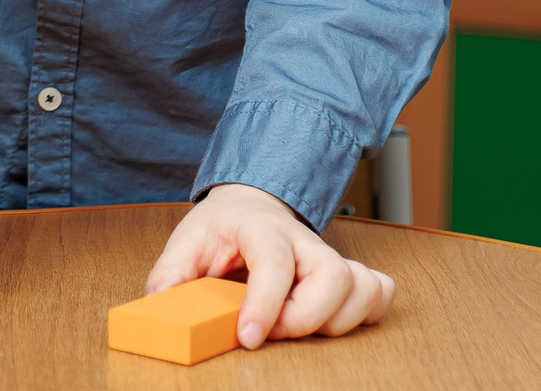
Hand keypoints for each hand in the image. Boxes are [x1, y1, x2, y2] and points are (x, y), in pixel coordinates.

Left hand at [148, 182, 394, 348]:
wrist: (248, 204)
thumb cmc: (219, 229)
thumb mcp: (185, 244)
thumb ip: (170, 277)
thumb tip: (159, 311)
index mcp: (259, 226)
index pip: (274, 262)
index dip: (265, 304)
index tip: (250, 337)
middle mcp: (303, 238)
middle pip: (332, 275)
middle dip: (304, 317)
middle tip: (271, 331)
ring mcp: (329, 253)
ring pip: (361, 286)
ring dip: (336, 321)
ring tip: (297, 325)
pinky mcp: (349, 270)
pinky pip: (380, 290)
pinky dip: (367, 313)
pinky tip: (334, 319)